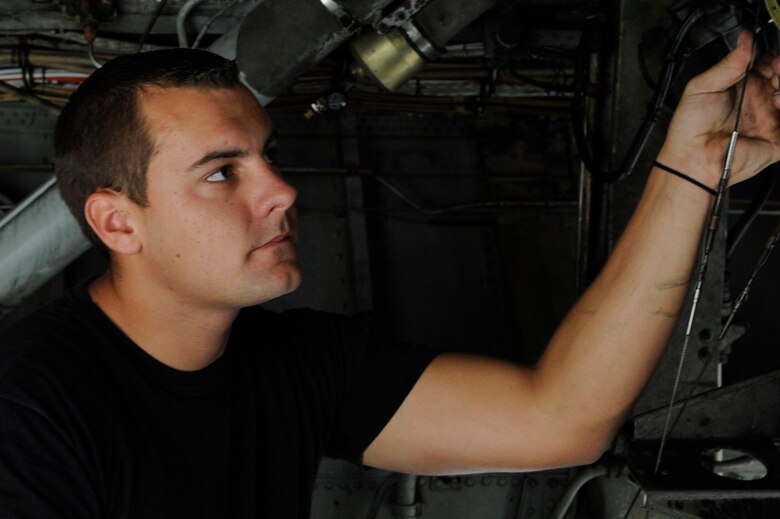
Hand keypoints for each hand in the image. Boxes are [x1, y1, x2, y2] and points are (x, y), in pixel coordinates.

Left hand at [658, 31, 779, 186]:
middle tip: (776, 70)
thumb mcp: (701, 87)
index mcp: (742, 87)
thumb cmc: (689, 129)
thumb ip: (726, 65)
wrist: (692, 157)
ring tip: (776, 94)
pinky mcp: (778, 140)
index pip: (769, 64)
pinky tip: (778, 106)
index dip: (773, 58)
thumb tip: (743, 41)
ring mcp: (770, 120)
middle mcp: (758, 101)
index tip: (770, 59)